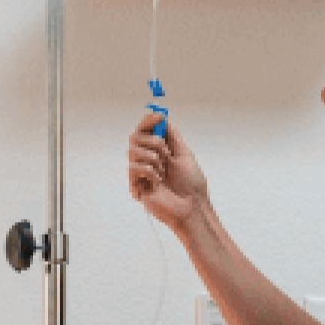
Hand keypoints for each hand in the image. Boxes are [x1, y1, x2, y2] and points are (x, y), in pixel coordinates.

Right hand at [127, 115, 208, 233]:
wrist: (192, 207)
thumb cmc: (192, 186)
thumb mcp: (184, 154)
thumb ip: (172, 136)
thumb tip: (162, 119)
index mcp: (158, 153)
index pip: (145, 131)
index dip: (149, 121)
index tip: (158, 116)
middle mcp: (147, 161)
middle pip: (135, 137)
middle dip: (152, 141)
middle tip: (166, 152)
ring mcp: (140, 174)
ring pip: (133, 151)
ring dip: (153, 158)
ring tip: (164, 171)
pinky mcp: (135, 186)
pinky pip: (134, 167)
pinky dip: (150, 171)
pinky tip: (158, 182)